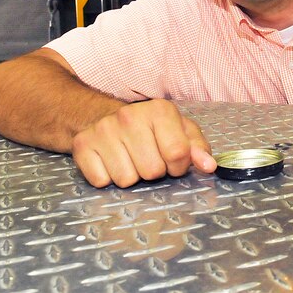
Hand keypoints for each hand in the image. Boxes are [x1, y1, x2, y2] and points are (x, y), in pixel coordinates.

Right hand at [71, 99, 216, 187]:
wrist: (103, 116)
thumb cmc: (150, 129)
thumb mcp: (180, 131)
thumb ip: (198, 148)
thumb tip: (209, 165)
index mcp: (160, 110)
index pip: (177, 153)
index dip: (178, 166)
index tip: (173, 161)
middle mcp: (130, 116)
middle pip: (152, 170)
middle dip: (154, 171)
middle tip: (148, 158)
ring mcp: (103, 130)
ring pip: (127, 180)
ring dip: (132, 176)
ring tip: (130, 159)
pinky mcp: (82, 145)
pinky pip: (102, 181)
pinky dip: (108, 178)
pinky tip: (111, 162)